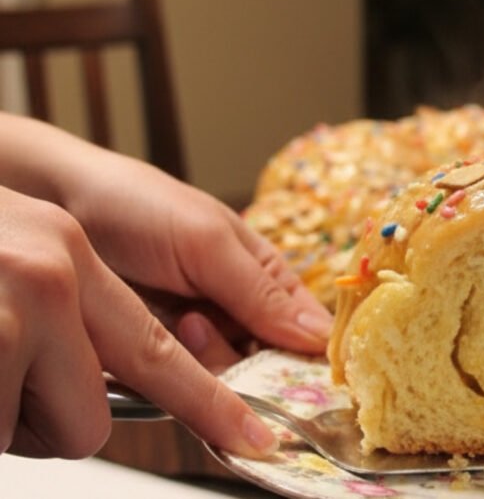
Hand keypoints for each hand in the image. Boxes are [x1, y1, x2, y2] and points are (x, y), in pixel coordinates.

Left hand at [57, 147, 331, 365]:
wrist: (56, 204)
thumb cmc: (140, 207)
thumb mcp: (209, 243)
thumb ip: (262, 293)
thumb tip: (322, 337)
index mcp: (266, 273)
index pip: (306, 326)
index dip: (312, 355)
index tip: (306, 378)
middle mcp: (239, 308)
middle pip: (270, 361)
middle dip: (253, 361)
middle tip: (212, 329)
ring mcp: (201, 335)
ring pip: (231, 377)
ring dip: (212, 362)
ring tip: (183, 323)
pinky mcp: (164, 356)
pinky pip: (190, 384)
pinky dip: (184, 378)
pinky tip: (168, 348)